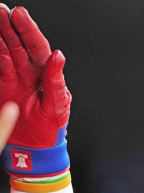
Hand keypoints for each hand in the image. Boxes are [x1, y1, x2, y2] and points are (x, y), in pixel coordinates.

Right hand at [0, 6, 69, 174]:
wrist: (34, 148)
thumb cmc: (52, 128)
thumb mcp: (57, 106)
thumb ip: (56, 81)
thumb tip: (58, 56)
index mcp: (48, 74)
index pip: (38, 47)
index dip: (29, 30)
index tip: (19, 14)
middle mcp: (31, 72)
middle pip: (19, 44)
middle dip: (10, 26)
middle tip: (0, 10)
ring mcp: (15, 78)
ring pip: (6, 51)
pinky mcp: (2, 85)